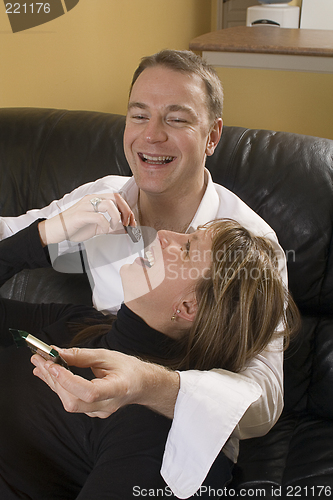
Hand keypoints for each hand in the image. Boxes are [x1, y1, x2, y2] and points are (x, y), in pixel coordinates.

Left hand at [31, 348, 179, 418]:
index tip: (53, 365)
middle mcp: (107, 406)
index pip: (89, 392)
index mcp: (118, 389)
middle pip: (74, 401)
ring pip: (69, 403)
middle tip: (39, 360)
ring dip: (52, 383)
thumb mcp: (108, 355)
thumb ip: (82, 355)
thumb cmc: (128, 368)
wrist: (141, 384)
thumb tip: (58, 353)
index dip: (69, 381)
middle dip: (53, 380)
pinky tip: (49, 375)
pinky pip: (71, 401)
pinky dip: (58, 387)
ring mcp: (99, 413)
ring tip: (39, 364)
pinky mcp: (91, 412)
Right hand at [38, 193, 135, 244]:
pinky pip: (98, 216)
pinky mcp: (80, 215)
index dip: (127, 208)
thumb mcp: (97, 227)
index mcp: (96, 200)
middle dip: (126, 211)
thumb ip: (111, 227)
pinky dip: (105, 224)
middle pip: (115, 198)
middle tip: (127, 223)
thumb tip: (126, 230)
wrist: (56, 230)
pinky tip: (104, 230)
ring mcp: (85, 206)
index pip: (117, 197)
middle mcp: (91, 200)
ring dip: (116, 217)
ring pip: (108, 204)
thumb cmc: (75, 227)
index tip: (131, 221)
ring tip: (115, 226)